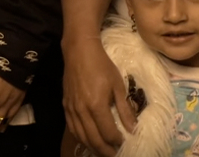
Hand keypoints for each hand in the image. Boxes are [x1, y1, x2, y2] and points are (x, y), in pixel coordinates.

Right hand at [62, 38, 134, 156]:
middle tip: (115, 154)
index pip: (108, 133)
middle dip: (106, 151)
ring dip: (93, 147)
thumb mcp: (118, 85)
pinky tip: (88, 140)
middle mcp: (82, 111)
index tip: (125, 143)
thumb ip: (125, 109)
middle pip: (94, 140)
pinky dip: (81, 138)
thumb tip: (133, 129)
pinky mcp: (65, 106)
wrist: (79, 51)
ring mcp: (71, 109)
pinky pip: (72, 128)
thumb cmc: (102, 65)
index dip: (117, 142)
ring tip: (103, 151)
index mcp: (96, 105)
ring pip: (82, 137)